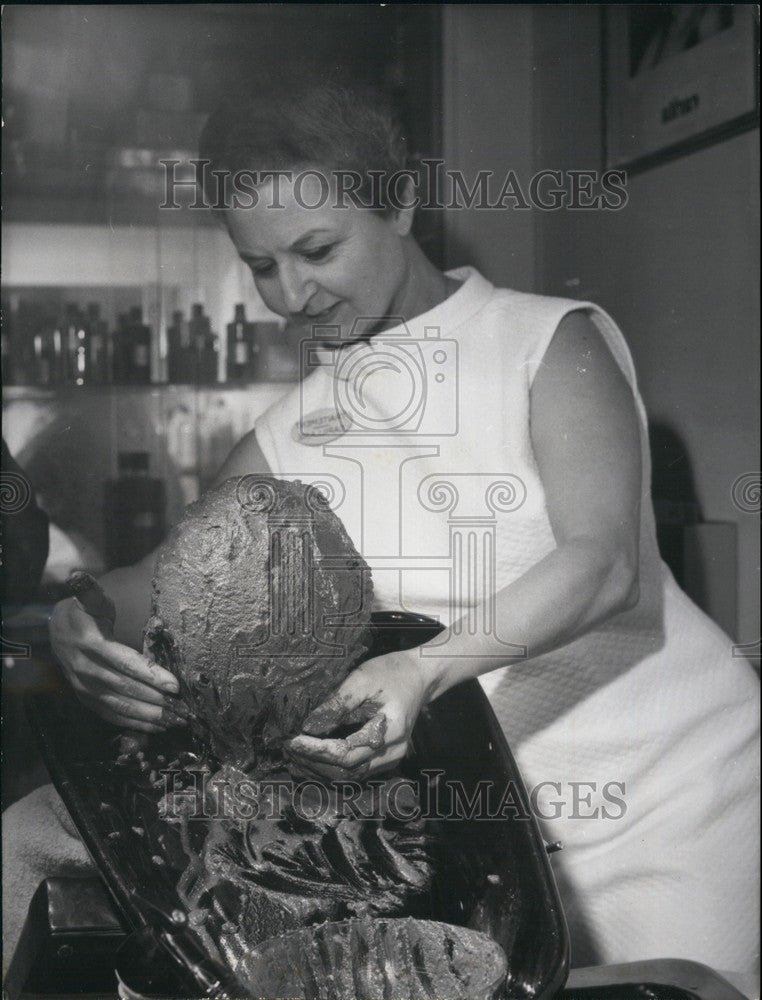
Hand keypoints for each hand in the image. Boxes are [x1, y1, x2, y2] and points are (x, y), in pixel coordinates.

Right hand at [49, 596, 187, 732]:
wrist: (58, 634)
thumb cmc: (85, 614)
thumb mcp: (89, 600)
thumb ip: (90, 592)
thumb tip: (79, 576)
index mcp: (90, 643)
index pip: (124, 662)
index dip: (150, 674)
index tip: (174, 684)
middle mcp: (85, 669)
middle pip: (125, 688)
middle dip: (156, 700)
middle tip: (183, 709)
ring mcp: (84, 688)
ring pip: (119, 706)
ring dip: (149, 716)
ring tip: (175, 721)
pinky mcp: (87, 700)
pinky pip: (112, 715)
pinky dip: (134, 723)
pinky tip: (156, 727)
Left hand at [285, 650, 436, 778]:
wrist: (420, 676)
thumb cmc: (392, 672)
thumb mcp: (363, 678)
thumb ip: (338, 703)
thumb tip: (309, 726)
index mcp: (391, 732)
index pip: (346, 753)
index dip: (317, 750)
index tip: (293, 740)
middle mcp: (394, 753)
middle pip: (348, 771)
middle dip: (315, 762)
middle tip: (289, 748)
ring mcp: (392, 758)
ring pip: (352, 775)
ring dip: (323, 768)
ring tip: (298, 754)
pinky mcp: (387, 758)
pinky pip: (358, 770)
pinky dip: (335, 766)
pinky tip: (316, 756)